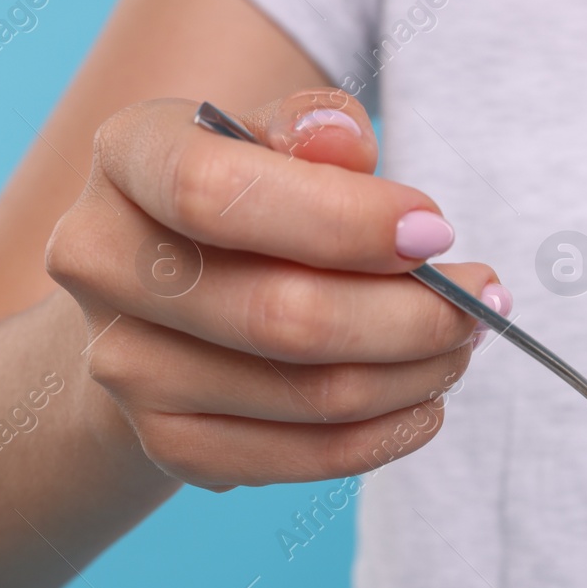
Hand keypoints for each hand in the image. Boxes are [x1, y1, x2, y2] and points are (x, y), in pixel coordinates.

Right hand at [46, 90, 506, 487]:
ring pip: (314, 393)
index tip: (436, 232)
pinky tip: (426, 398)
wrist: (173, 303)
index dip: (345, 220)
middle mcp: (104, 264)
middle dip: (416, 313)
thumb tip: (342, 140)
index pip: (216, 193)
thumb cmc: (252, 207)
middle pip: (285, 315)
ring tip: (463, 342)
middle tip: (482, 299)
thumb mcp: (278, 142)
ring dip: (419, 372)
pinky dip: (392, 430)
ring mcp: (129, 367)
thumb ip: (312, 132)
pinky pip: (312, 455)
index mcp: (127, 159)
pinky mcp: (174, 445)